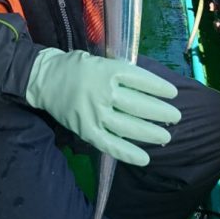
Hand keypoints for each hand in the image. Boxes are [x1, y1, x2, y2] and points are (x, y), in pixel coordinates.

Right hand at [25, 48, 179, 165]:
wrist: (43, 79)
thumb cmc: (75, 67)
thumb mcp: (98, 60)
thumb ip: (119, 72)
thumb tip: (146, 85)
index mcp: (107, 71)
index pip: (140, 80)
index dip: (159, 88)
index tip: (173, 94)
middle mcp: (103, 92)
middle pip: (139, 105)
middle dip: (161, 112)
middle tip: (176, 117)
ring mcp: (94, 113)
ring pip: (128, 126)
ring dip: (150, 133)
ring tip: (166, 136)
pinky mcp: (86, 130)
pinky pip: (110, 144)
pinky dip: (128, 153)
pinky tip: (144, 158)